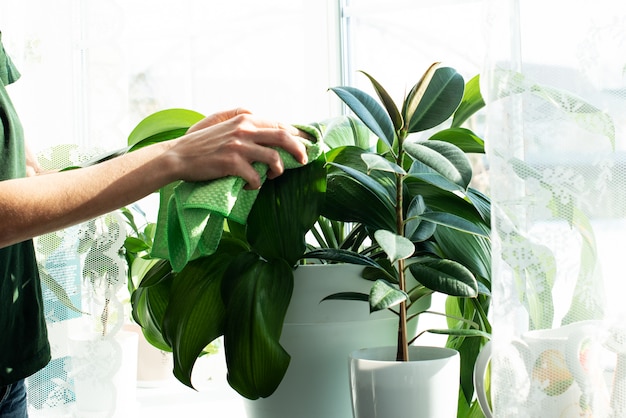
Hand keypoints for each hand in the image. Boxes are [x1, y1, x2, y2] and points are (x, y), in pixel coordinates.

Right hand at [169, 108, 307, 188]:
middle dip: (299, 150)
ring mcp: (239, 146)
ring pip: (274, 159)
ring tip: (271, 176)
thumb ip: (239, 114)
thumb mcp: (219, 119)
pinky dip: (256, 185)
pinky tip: (249, 187)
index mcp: (244, 118)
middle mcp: (244, 129)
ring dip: (277, 171)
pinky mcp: (232, 164)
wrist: (177, 156)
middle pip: (284, 137)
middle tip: (303, 161)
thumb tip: (257, 113)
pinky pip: (256, 178)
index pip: (279, 124)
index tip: (306, 143)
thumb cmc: (199, 142)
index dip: (297, 135)